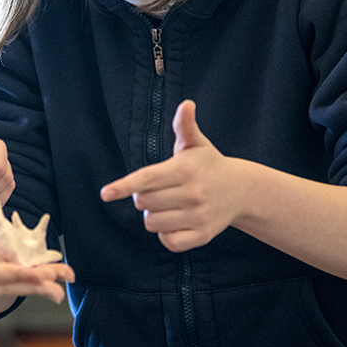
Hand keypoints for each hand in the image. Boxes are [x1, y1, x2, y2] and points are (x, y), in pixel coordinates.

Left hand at [100, 100, 241, 251]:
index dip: (123, 186)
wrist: (241, 190)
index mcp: (185, 170)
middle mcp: (192, 194)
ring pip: (152, 223)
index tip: (105, 193)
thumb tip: (186, 104)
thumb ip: (185, 125)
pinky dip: (165, 234)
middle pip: (143, 202)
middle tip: (159, 190)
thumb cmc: (208, 164)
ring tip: (168, 204)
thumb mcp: (196, 143)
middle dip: (142, 196)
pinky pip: (168, 242)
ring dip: (153, 215)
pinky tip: (174, 222)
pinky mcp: (202, 236)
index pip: (147, 179)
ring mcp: (198, 216)